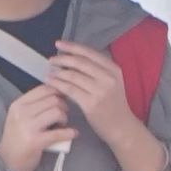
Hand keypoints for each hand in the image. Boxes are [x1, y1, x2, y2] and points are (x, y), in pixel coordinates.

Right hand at [0, 82, 78, 170]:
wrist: (6, 162)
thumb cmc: (16, 138)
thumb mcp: (19, 117)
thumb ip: (34, 106)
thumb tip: (59, 94)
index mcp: (18, 104)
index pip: (44, 89)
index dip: (58, 92)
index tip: (63, 100)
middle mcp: (22, 113)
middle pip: (53, 99)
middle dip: (64, 106)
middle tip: (63, 116)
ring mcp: (28, 127)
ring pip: (57, 112)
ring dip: (65, 118)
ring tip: (62, 125)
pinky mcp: (35, 141)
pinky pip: (59, 132)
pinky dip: (70, 132)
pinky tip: (73, 134)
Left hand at [42, 43, 163, 170]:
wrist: (121, 127)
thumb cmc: (114, 104)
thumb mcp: (112, 82)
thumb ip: (98, 70)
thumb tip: (74, 57)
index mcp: (113, 69)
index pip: (89, 53)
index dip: (72, 47)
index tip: (59, 43)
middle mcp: (108, 78)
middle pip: (80, 62)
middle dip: (62, 59)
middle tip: (51, 60)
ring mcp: (100, 91)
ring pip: (73, 75)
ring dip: (58, 72)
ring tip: (49, 72)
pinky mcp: (91, 103)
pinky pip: (70, 89)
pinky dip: (58, 84)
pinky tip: (51, 82)